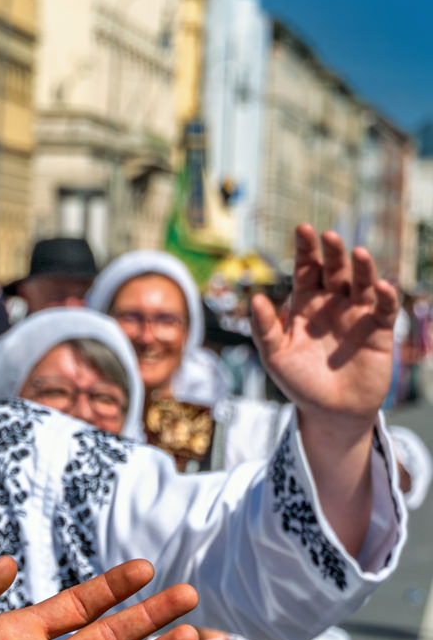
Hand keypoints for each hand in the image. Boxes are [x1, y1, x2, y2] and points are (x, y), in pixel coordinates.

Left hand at [252, 226, 397, 434]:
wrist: (329, 411)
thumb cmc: (298, 381)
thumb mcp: (275, 355)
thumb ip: (265, 328)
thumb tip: (254, 298)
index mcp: (305, 303)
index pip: (307, 269)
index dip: (306, 249)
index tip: (304, 228)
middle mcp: (333, 302)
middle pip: (335, 270)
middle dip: (332, 253)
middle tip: (329, 236)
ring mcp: (357, 314)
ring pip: (362, 283)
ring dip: (362, 268)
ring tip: (357, 253)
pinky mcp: (379, 329)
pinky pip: (384, 308)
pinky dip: (384, 296)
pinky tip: (380, 287)